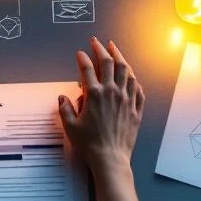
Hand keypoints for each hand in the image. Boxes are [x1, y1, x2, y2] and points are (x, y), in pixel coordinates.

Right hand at [59, 38, 143, 173]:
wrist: (110, 159)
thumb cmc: (90, 144)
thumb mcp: (70, 126)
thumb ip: (65, 109)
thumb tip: (63, 97)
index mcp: (94, 94)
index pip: (87, 68)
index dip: (82, 58)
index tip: (80, 53)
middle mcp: (111, 92)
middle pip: (108, 62)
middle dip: (101, 49)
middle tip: (97, 42)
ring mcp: (126, 99)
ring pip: (126, 71)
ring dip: (120, 57)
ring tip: (115, 49)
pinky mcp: (136, 108)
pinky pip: (138, 88)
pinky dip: (133, 78)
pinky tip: (131, 75)